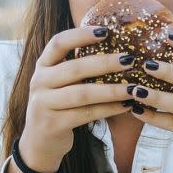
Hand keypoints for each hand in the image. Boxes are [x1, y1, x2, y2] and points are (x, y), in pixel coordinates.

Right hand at [19, 26, 133, 172]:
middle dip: (105, 63)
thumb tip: (119, 49)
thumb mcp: (62, 83)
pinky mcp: (53, 124)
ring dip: (112, 90)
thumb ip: (79, 67)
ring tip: (134, 87)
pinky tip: (127, 106)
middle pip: (75, 68)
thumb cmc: (61, 105)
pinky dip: (109, 109)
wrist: (40, 141)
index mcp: (42, 65)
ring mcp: (43, 103)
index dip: (81, 34)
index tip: (106, 31)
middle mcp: (39, 81)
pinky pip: (87, 114)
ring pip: (83, 93)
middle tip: (130, 59)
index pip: (58, 43)